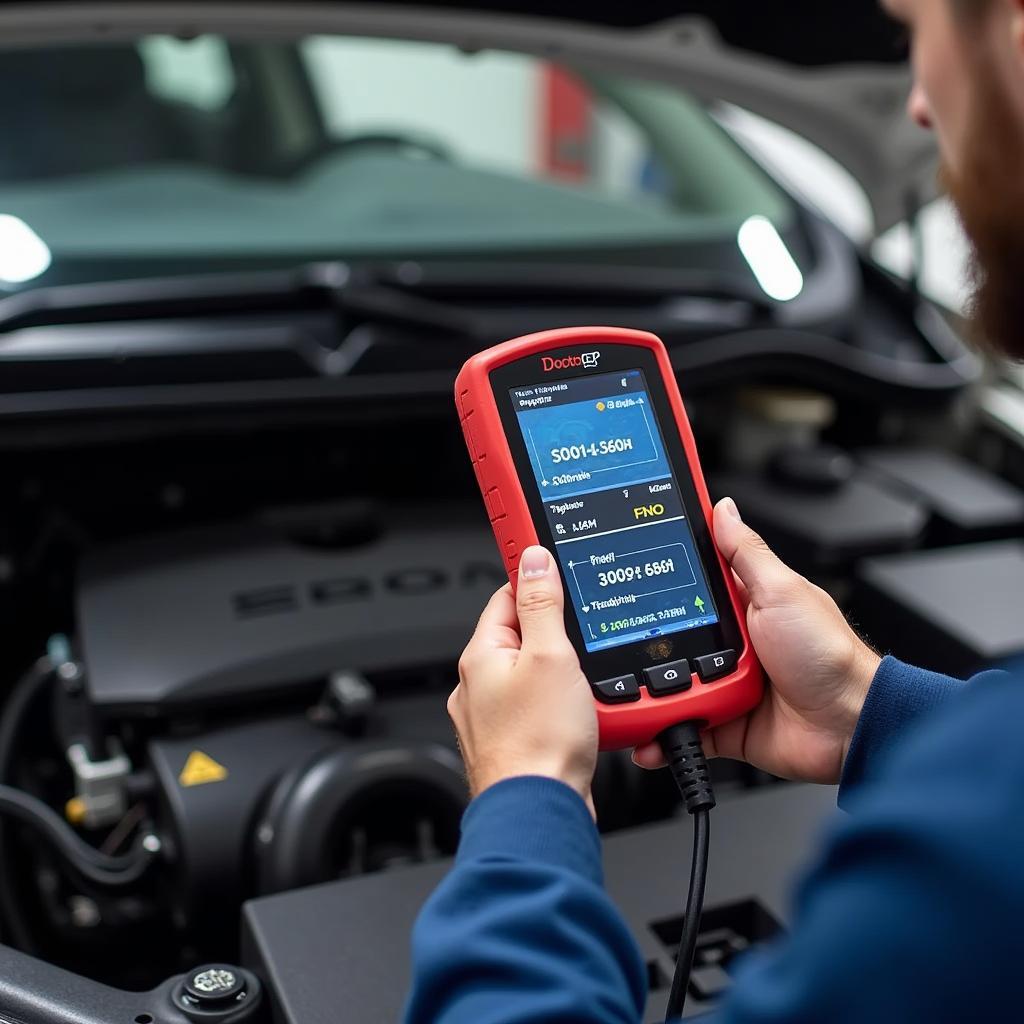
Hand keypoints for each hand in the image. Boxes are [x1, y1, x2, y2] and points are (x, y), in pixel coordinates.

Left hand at [449, 546, 598, 810]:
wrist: (539, 813)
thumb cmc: (539, 744)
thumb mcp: (551, 655)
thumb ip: (543, 604)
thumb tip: (534, 559)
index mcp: (481, 655)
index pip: (506, 596)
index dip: (536, 578)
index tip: (553, 562)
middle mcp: (479, 685)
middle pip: (522, 636)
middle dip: (555, 632)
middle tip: (584, 630)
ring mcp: (494, 718)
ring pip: (534, 676)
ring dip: (562, 672)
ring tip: (587, 678)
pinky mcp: (516, 745)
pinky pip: (541, 710)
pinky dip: (562, 705)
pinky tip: (583, 713)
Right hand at [634, 498, 880, 783]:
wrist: (849, 724)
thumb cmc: (829, 654)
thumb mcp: (782, 590)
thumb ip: (746, 553)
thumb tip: (723, 509)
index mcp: (744, 603)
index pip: (694, 579)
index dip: (664, 571)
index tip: (629, 563)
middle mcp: (730, 641)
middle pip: (671, 632)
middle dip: (647, 637)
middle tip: (624, 636)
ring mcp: (724, 681)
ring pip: (669, 681)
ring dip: (650, 688)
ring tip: (634, 686)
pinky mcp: (722, 720)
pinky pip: (682, 723)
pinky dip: (661, 730)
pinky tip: (646, 730)